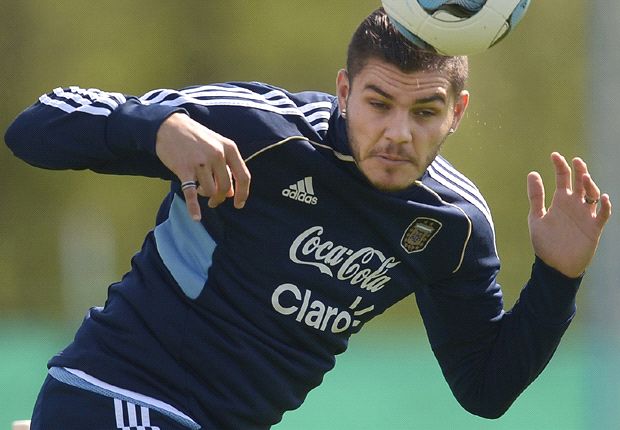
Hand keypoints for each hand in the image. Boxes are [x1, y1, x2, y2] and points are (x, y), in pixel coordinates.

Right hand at [155, 113, 250, 219]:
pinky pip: (191, 193)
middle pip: (226, 187)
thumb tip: (231, 193)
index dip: (243, 194)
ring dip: (206, 195)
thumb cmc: (195, 137)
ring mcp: (201, 162)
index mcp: (229, 148)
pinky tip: (196, 217)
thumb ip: (227, 166)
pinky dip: (194, 208)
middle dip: (220, 197)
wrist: (169, 126)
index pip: (243, 177)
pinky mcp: (184, 168)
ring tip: (200, 190)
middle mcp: (217, 154)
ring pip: (210, 191)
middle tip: (214, 200)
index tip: (239, 204)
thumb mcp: (217, 145)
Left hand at [527, 152, 611, 277]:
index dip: (560, 166)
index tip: (555, 155)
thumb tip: (532, 172)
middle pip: (580, 183)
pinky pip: (604, 214)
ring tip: (584, 178)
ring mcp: (586, 216)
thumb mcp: (537, 217)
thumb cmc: (545, 243)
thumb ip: (536, 196)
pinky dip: (605, 206)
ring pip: (593, 195)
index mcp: (560, 201)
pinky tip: (602, 198)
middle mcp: (575, 205)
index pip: (563, 178)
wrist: (554, 266)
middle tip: (576, 161)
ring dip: (590, 186)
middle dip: (580, 171)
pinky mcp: (594, 228)